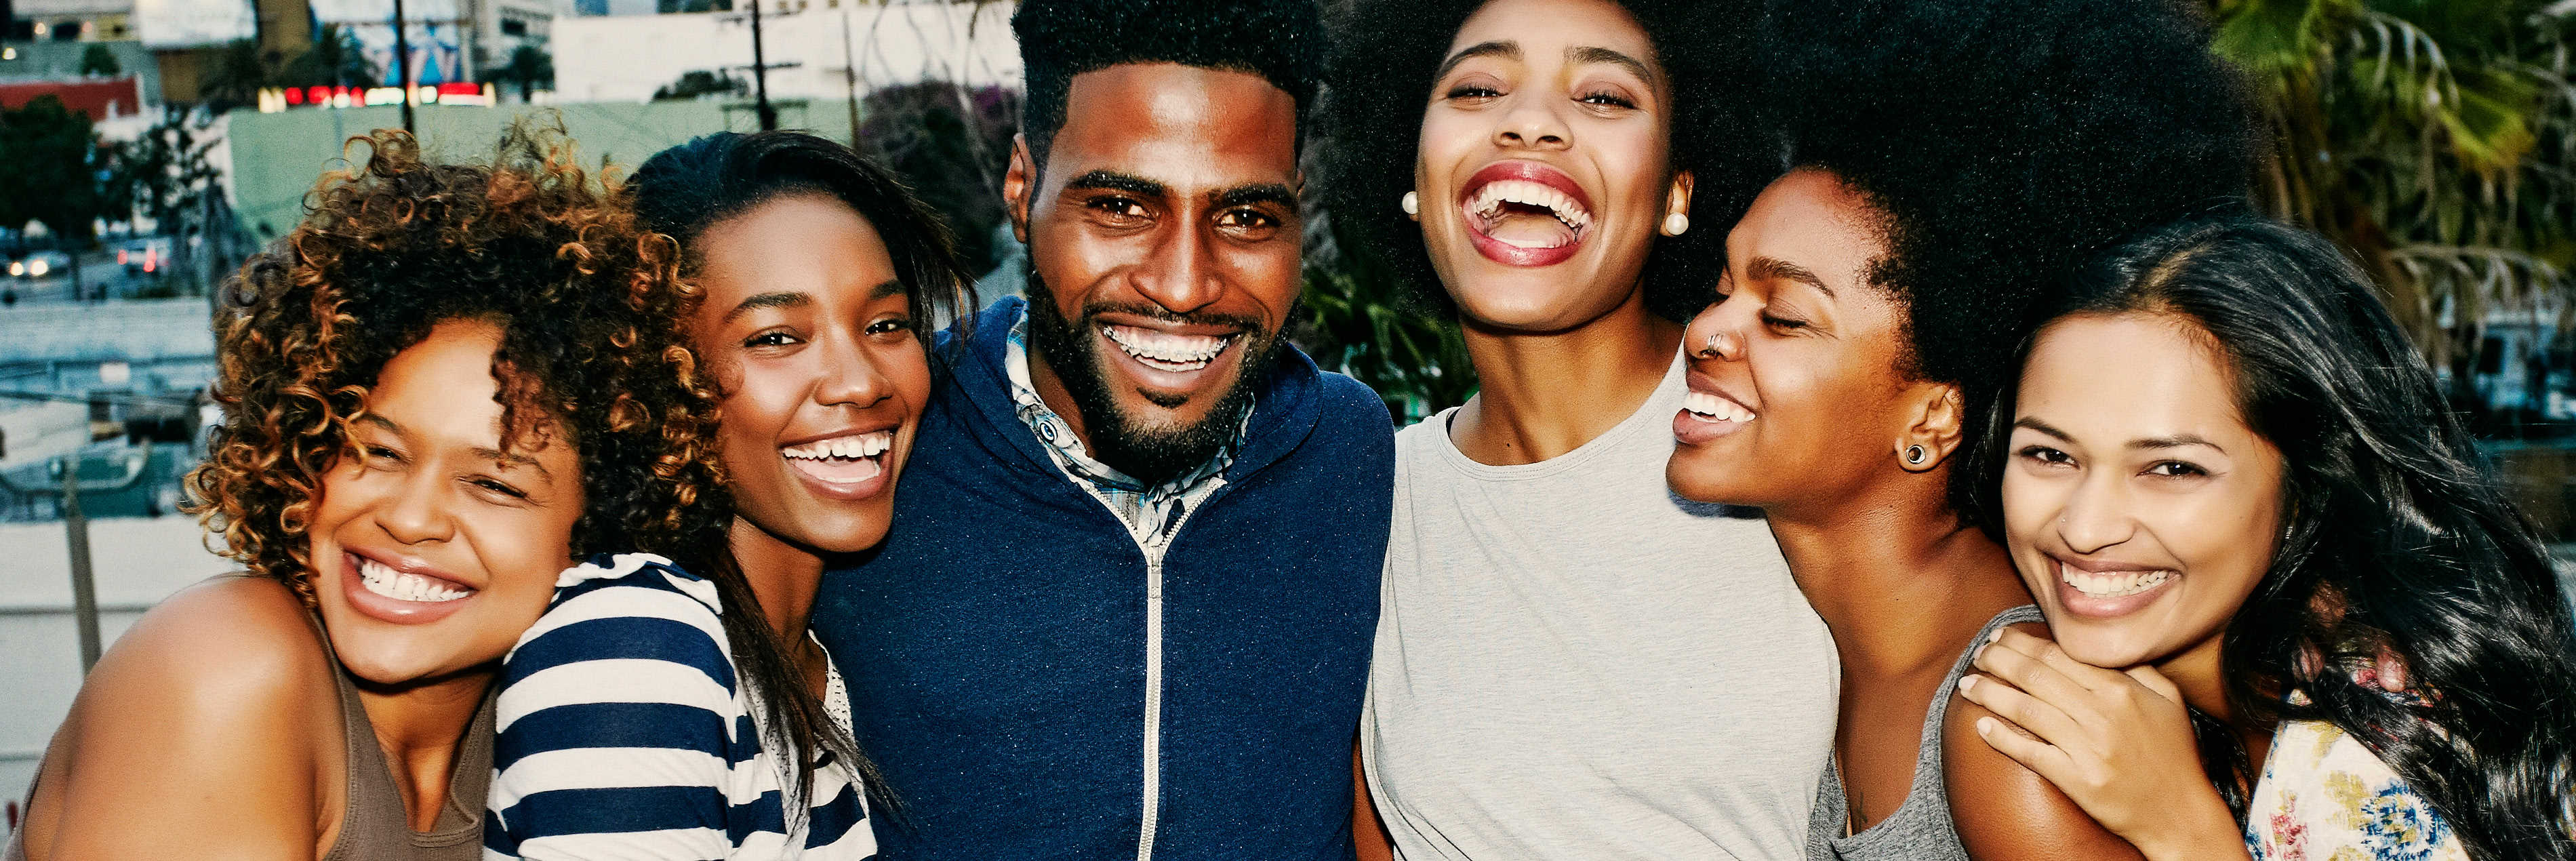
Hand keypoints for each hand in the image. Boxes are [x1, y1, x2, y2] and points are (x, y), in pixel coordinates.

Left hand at [1956, 628, 2249, 860]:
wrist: (2181, 813)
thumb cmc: (2174, 755)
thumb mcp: (2168, 700)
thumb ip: (2136, 667)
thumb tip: (2100, 645)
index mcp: (2121, 689)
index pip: (2059, 655)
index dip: (2022, 643)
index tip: (2000, 637)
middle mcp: (2102, 714)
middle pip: (2036, 676)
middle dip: (1998, 660)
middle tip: (1977, 653)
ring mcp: (2088, 748)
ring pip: (2026, 710)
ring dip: (1990, 693)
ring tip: (1968, 684)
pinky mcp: (2077, 780)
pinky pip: (2030, 752)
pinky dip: (2001, 737)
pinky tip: (1980, 725)